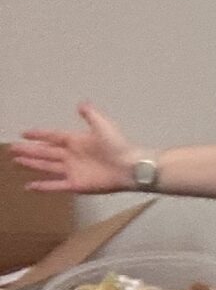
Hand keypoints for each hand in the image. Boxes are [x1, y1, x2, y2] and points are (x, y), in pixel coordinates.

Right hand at [10, 104, 142, 195]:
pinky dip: (42, 186)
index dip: (39, 134)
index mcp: (77, 140)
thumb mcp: (104, 126)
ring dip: (32, 164)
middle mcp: (72, 155)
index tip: (24, 133)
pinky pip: (55, 185)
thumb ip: (91, 115)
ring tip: (16, 161)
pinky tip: (28, 186)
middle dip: (29, 150)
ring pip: (46, 166)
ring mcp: (72, 170)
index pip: (53, 136)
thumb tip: (81, 103)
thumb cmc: (118, 146)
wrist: (131, 167)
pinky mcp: (75, 184)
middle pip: (45, 151)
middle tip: (12, 149)